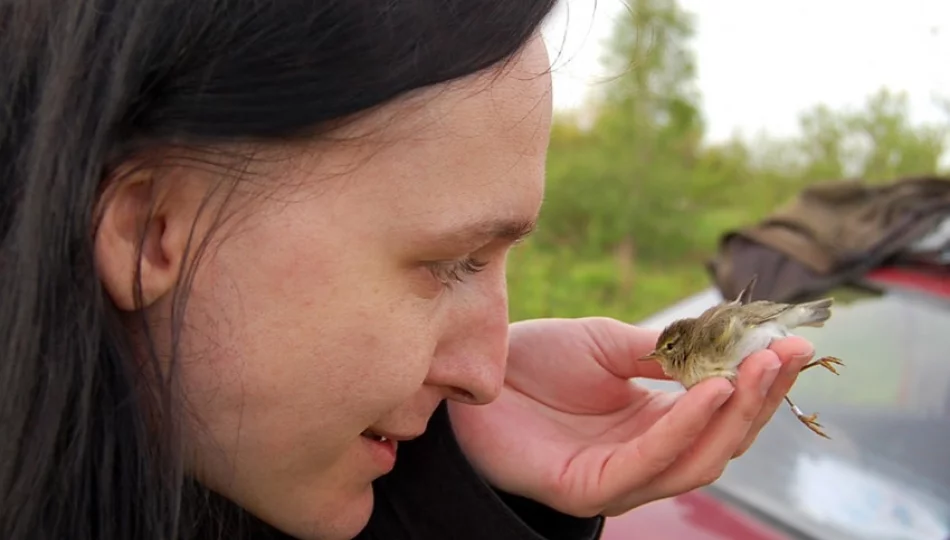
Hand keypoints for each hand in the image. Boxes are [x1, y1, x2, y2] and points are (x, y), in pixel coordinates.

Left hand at [447, 316, 813, 516]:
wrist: (470, 377)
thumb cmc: (534, 360)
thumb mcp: (608, 344)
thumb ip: (665, 351)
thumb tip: (727, 342)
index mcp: (655, 421)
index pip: (723, 410)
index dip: (760, 381)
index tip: (794, 343)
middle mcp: (646, 453)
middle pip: (721, 439)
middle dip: (760, 398)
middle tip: (788, 355)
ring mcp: (620, 475)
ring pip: (696, 459)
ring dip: (733, 415)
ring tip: (758, 369)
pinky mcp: (590, 487)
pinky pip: (648, 462)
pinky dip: (682, 428)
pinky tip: (709, 391)